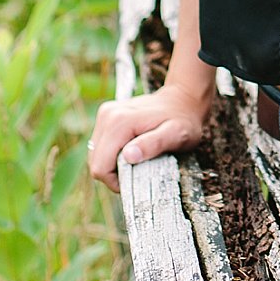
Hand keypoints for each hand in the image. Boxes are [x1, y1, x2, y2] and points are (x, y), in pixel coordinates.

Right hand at [88, 71, 216, 187]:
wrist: (182, 100)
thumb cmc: (183, 121)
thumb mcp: (176, 135)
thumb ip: (153, 144)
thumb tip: (129, 156)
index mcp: (119, 122)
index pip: (100, 166)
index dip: (115, 180)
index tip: (137, 179)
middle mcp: (107, 115)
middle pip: (95, 161)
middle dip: (114, 173)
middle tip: (140, 170)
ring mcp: (105, 114)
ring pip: (96, 154)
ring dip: (113, 163)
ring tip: (138, 159)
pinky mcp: (106, 116)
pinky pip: (101, 145)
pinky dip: (113, 154)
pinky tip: (132, 149)